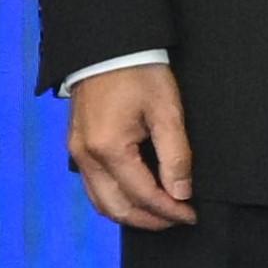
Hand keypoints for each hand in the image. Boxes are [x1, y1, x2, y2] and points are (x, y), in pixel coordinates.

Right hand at [64, 64, 196, 232]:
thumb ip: (176, 155)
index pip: (143, 195)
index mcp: (109, 148)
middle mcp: (86, 157)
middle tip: (178, 220)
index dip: (170, 210)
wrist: (107, 46)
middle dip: (150, 220)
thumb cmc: (139, 72)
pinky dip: (115, 199)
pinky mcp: (76, 146)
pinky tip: (136, 196)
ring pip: (101, 201)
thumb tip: (181, 192)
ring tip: (160, 213)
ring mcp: (76, 153)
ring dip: (130, 213)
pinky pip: (93, 186)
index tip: (191, 215)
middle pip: (116, 208)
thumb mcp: (167, 111)